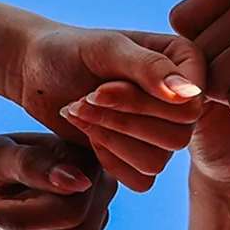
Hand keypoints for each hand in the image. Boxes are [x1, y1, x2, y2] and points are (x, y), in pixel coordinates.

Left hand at [12, 25, 205, 191]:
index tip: (102, 85)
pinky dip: (109, 160)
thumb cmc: (70, 50)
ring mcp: (163, 130)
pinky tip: (88, 133)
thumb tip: (191, 93)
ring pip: (158, 162)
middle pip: (177, 137)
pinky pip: (141, 180)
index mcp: (186, 61)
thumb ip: (149, 67)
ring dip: (111, 139)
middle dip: (123, 122)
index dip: (144, 104)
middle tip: (85, 99)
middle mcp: (182, 98)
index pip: (189, 105)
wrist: (38, 71)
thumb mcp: (106, 48)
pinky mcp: (141, 156)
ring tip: (80, 111)